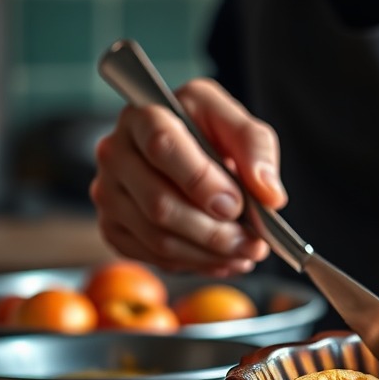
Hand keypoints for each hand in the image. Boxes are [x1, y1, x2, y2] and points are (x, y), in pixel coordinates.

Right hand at [89, 78, 287, 275]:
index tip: (236, 205)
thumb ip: (256, 149)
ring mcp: (108, 192)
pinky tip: (222, 259)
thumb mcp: (239, 124)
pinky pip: (151, 257)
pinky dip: (194, 264)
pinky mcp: (112, 226)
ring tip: (245, 253)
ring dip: (209, 254)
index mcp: (143, 115)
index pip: (162, 147)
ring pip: (157, 238)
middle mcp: (115, 153)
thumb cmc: (210, 132)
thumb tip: (269, 196)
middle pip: (159, 204)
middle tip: (253, 243)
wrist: (189, 149)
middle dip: (214, 232)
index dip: (201, 181)